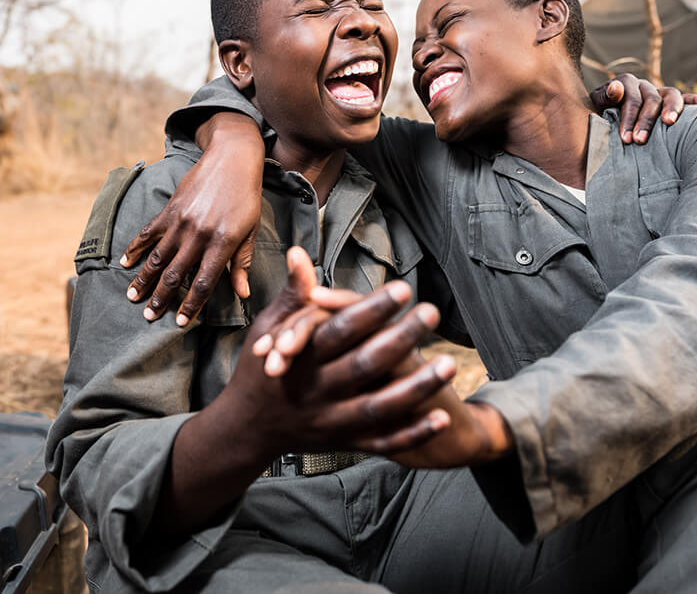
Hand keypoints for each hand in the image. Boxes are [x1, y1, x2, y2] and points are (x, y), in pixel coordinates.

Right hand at [122, 112, 264, 325]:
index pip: (203, 282)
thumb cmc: (246, 197)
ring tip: (132, 296)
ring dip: (143, 279)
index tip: (180, 322)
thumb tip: (242, 295)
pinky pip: (148, 233)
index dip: (190, 305)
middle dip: (161, 298)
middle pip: (175, 274)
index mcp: (222, 244)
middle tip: (148, 316)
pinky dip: (135, 249)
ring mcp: (181, 222)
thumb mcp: (250, 231)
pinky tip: (126, 263)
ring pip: (157, 257)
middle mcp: (199, 235)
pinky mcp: (170, 209)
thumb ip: (242, 263)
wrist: (232, 159)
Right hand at [245, 269, 511, 467]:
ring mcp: (331, 421)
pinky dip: (413, 434)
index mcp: (299, 359)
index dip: (370, 310)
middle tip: (433, 313)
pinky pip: (382, 443)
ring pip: (378, 407)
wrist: (246, 429)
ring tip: (450, 364)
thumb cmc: (259, 370)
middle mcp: (316, 391)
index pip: (339, 330)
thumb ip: (291, 295)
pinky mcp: (344, 443)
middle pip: (363, 365)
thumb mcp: (266, 328)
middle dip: (399, 340)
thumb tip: (297, 252)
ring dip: (415, 388)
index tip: (403, 288)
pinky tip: (444, 418)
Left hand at [589, 73, 696, 143]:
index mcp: (626, 83)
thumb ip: (603, 96)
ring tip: (669, 123)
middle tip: (639, 141)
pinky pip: (684, 97)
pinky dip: (695, 100)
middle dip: (645, 121)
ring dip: (671, 109)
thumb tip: (616, 89)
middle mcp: (644, 85)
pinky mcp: (668, 99)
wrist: (603, 110)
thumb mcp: (595, 104)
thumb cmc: (599, 111)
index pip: (630, 99)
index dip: (628, 118)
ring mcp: (658, 91)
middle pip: (650, 100)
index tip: (625, 139)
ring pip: (670, 95)